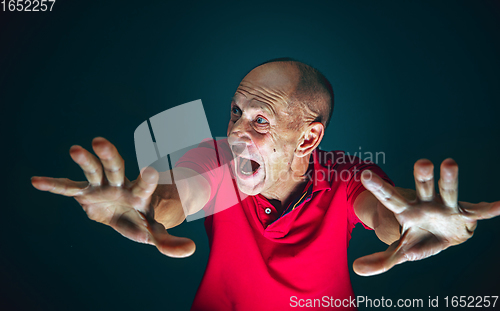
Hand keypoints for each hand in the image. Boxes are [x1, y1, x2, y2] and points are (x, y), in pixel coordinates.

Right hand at [31, 137, 194, 257]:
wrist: (127, 212)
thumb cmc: (144, 219)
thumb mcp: (155, 231)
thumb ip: (169, 241)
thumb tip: (190, 251)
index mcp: (139, 193)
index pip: (144, 186)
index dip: (147, 180)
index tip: (153, 172)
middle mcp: (120, 184)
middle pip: (116, 168)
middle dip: (110, 156)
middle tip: (100, 142)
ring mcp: (102, 185)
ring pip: (93, 170)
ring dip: (84, 161)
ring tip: (76, 149)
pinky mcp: (85, 192)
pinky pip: (69, 187)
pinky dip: (54, 185)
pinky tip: (36, 181)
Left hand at [354, 158, 499, 275]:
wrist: (442, 236)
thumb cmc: (418, 238)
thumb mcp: (400, 250)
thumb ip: (381, 259)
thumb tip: (356, 269)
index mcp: (407, 210)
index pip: (390, 197)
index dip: (378, 187)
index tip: (364, 173)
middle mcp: (426, 203)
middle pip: (422, 188)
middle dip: (422, 176)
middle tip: (421, 162)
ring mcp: (446, 206)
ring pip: (447, 191)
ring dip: (449, 179)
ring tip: (449, 163)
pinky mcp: (465, 214)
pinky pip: (479, 211)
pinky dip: (490, 209)